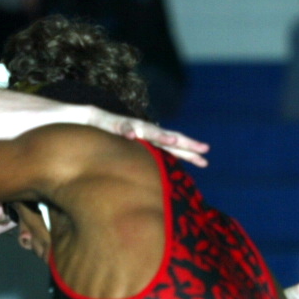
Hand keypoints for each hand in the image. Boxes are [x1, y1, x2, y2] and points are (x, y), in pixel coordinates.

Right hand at [93, 109, 208, 166]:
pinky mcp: (115, 124)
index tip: (205, 162)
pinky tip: (131, 135)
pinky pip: (121, 127)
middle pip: (169, 137)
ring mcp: (132, 126)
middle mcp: (146, 131)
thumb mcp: (134, 152)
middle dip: (186, 143)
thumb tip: (162, 180)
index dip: (189, 153)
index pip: (174, 147)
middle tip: (204, 148)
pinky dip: (126, 130)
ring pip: (148, 131)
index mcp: (151, 140)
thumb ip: (148, 162)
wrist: (93, 119)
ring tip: (173, 141)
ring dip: (160, 135)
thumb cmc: (116, 139)